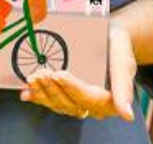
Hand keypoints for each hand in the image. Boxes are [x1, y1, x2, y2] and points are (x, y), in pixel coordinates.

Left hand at [19, 24, 135, 120]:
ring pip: (58, 104)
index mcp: (111, 100)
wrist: (108, 37)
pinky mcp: (65, 95)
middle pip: (71, 104)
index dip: (73, 88)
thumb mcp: (123, 61)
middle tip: (43, 73)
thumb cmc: (117, 48)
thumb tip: (127, 115)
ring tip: (34, 78)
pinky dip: (37, 96)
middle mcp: (93, 105)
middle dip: (54, 89)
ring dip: (44, 92)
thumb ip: (124, 86)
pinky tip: (26, 92)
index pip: (90, 98)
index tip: (60, 74)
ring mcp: (77, 101)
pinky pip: (50, 101)